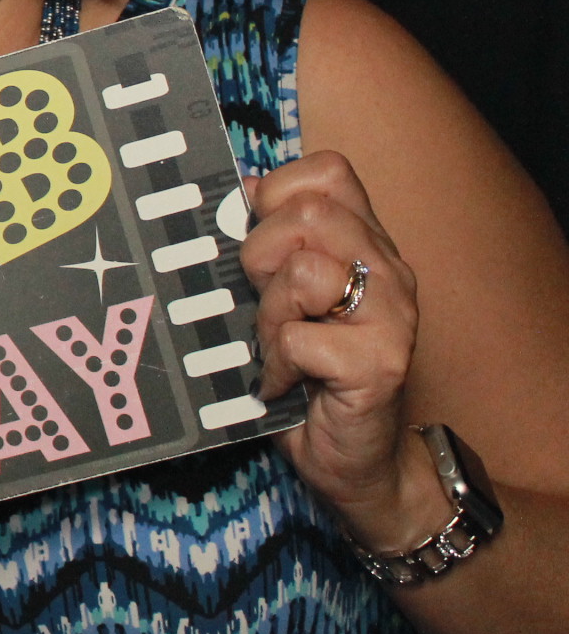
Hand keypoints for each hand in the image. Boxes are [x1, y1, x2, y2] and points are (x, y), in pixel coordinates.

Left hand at [241, 151, 443, 551]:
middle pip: (310, 214)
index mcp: (365, 244)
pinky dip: (277, 364)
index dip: (278, 195)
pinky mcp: (382, 364)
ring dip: (270, 314)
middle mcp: (388, 271)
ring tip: (276, 345)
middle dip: (262, 256)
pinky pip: (300, 338)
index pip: (328, 173)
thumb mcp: (283, 299)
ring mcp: (392, 316)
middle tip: (263, 301)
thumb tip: (241, 192)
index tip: (258, 238)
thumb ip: (272, 245)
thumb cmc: (310, 374)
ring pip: (306, 273)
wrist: (355, 460)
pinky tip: (284, 381)